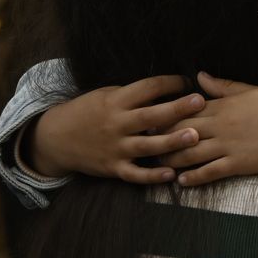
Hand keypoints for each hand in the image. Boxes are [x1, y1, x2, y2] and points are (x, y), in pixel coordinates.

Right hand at [26, 75, 202, 183]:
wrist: (56, 137)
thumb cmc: (86, 112)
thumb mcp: (105, 95)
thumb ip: (132, 95)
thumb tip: (165, 89)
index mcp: (115, 101)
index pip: (147, 88)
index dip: (169, 82)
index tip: (188, 81)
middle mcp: (116, 123)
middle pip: (150, 115)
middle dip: (177, 108)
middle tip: (200, 102)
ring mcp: (115, 147)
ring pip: (147, 146)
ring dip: (171, 141)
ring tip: (194, 137)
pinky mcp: (113, 167)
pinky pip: (135, 174)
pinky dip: (153, 176)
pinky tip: (172, 174)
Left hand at [158, 73, 257, 186]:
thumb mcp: (249, 90)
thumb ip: (222, 86)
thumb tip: (198, 76)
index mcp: (222, 105)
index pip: (184, 109)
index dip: (164, 116)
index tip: (147, 119)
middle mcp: (221, 124)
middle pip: (181, 132)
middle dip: (160, 138)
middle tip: (141, 145)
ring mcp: (229, 145)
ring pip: (190, 153)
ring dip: (171, 159)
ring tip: (156, 165)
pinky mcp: (239, 163)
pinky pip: (210, 171)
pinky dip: (194, 177)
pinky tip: (181, 181)